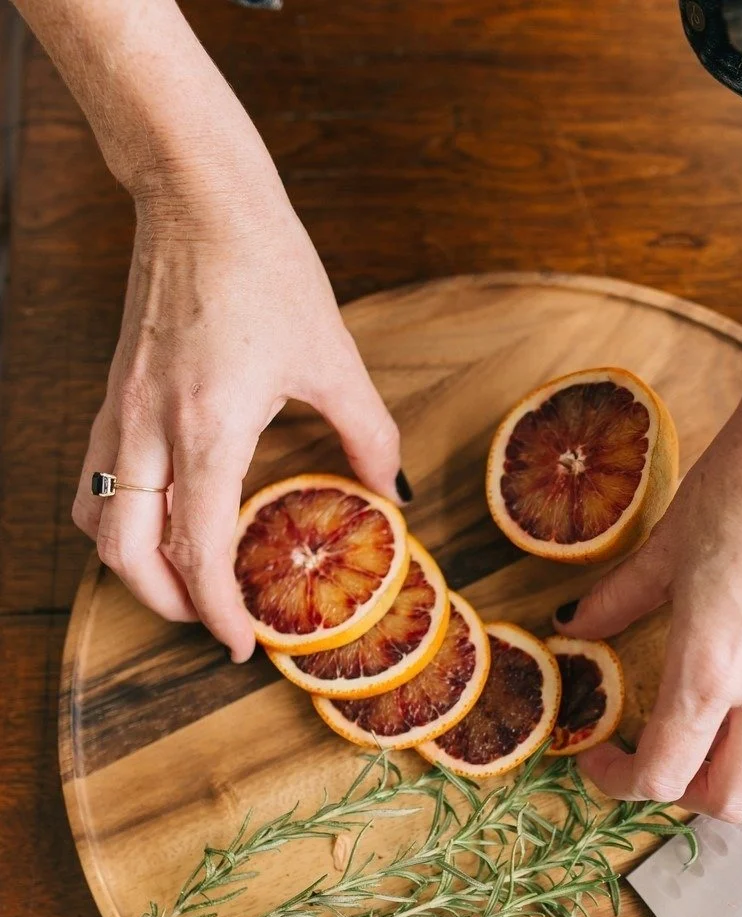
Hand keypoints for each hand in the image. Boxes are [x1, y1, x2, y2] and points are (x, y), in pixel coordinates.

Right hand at [72, 179, 401, 661]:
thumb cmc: (265, 267)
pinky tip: (163, 519)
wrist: (196, 196)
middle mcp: (148, 428)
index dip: (218, 611)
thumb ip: (368, 433)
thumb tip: (395, 491)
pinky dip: (120, 520)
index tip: (241, 645)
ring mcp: (120, 412)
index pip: (196, 550)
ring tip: (185, 579)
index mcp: (207, 426)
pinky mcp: (113, 395)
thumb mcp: (333, 357)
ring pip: (97, 522)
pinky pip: (96, 482)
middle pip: (126, 554)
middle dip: (167, 603)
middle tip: (212, 620)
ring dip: (134, 567)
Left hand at [555, 387, 741, 818]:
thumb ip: (619, 598)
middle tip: (657, 757)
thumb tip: (576, 623)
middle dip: (686, 798)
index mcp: (711, 670)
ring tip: (715, 729)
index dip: (619, 782)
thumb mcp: (668, 544)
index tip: (599, 757)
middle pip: (733, 803)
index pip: (663, 776)